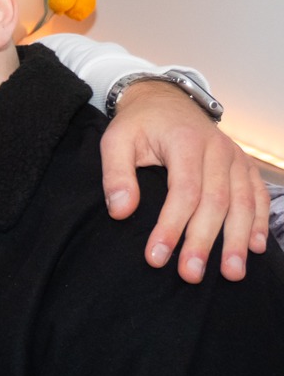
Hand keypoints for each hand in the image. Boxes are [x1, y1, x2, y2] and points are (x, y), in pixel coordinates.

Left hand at [101, 80, 267, 282]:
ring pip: (243, 202)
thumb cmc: (138, 125)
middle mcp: (218, 150)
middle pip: (216, 202)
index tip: (156, 257)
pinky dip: (260, 222)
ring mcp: (235, 157)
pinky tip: (255, 248)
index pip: (183, 191)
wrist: (165, 100)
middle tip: (190, 275)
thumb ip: (115, 175)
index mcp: (186, 142)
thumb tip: (121, 212)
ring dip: (238, 239)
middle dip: (203, 241)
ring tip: (231, 273)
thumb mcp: (115, 141)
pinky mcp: (243, 165)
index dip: (171, 226)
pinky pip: (258, 195)